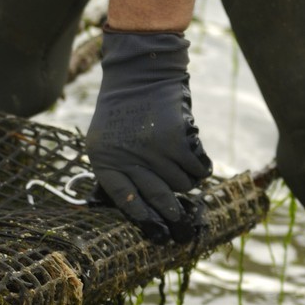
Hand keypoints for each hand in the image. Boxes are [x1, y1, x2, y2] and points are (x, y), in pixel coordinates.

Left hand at [85, 29, 211, 242]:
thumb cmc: (124, 109)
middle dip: (172, 214)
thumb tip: (140, 210)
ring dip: (185, 177)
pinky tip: (192, 152)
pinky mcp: (177, 141)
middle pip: (158, 199)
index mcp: (104, 160)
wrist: (140, 72)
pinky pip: (198, 169)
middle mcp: (127, 158)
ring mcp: (153, 151)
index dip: (142, 217)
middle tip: (180, 225)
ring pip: (182, 185)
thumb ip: (119, 170)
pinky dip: (200, 165)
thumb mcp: (107, 139)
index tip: (155, 232)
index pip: (125, 201)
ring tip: (177, 158)